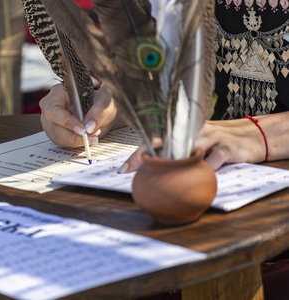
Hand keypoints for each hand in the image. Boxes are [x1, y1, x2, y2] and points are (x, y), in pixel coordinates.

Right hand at [39, 83, 116, 147]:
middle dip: (74, 135)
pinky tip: (87, 138)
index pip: (54, 110)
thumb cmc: (99, 102)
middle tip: (91, 137)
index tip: (83, 130)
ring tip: (93, 137)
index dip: (67, 122)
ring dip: (76, 141)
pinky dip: (75, 143)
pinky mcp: (54, 131)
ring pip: (58, 136)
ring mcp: (50, 120)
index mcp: (58, 92)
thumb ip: (99, 112)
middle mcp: (50, 106)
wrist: (99, 111)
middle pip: (54, 126)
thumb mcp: (105, 102)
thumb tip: (89, 128)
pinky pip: (61, 142)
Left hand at [119, 117, 267, 171]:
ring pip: (185, 152)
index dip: (138, 153)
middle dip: (145, 157)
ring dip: (172, 166)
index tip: (124, 169)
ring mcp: (211, 138)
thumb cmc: (220, 142)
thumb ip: (181, 153)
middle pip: (163, 142)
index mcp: (185, 130)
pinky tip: (199, 182)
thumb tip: (156, 173)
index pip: (155, 139)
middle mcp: (194, 131)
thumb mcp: (198, 144)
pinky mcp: (227, 148)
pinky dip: (203, 174)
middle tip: (131, 172)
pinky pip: (210, 164)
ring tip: (161, 178)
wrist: (254, 135)